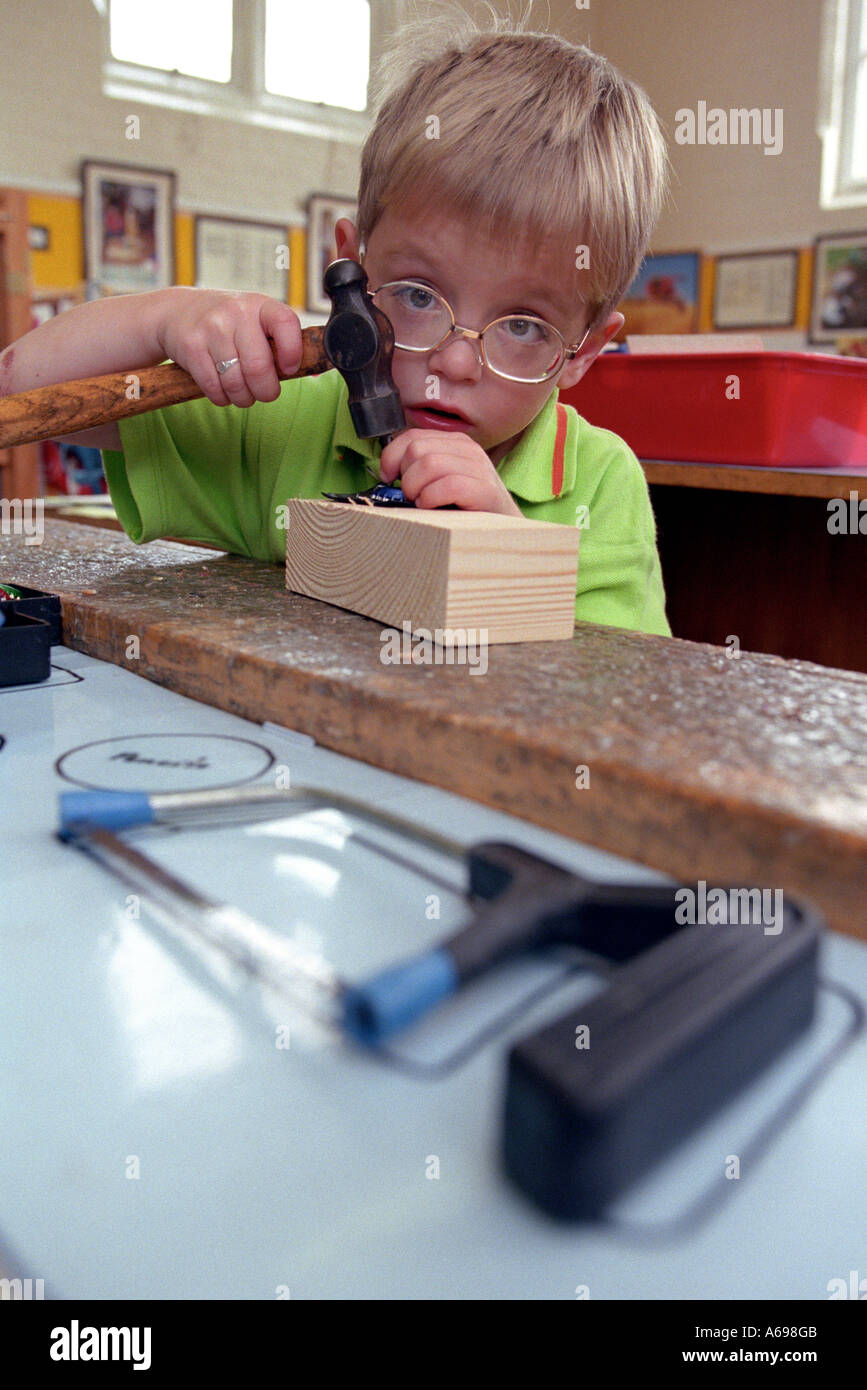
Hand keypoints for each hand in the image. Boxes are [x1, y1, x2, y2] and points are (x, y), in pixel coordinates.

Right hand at [155, 288, 302, 407]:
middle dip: (265, 391)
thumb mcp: (255, 321)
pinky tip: (222, 389)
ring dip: (242, 398)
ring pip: (236, 383)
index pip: (287, 324)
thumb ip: (279, 342)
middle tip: (263, 393)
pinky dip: (221, 397)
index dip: (293, 353)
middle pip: (259, 368)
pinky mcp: (191, 347)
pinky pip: (214, 388)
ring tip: (241, 392)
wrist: (177, 311)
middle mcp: (236, 312)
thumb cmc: (228, 324)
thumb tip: (315, 369)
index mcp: (260, 305)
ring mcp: (212, 328)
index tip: (288, 368)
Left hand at [379, 429, 522, 515]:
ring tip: (424, 504)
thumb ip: (419, 469)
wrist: (504, 530)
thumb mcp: (440, 481)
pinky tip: (434, 508)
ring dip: (417, 490)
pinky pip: (446, 485)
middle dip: (406, 477)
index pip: (411, 436)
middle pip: (416, 450)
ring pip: (428, 465)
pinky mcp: (484, 489)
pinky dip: (431, 499)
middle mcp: (468, 449)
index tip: (388, 477)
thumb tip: (384, 471)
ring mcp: (478, 467)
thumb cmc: (464, 509)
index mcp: (455, 443)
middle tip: (413, 497)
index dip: (391, 457)